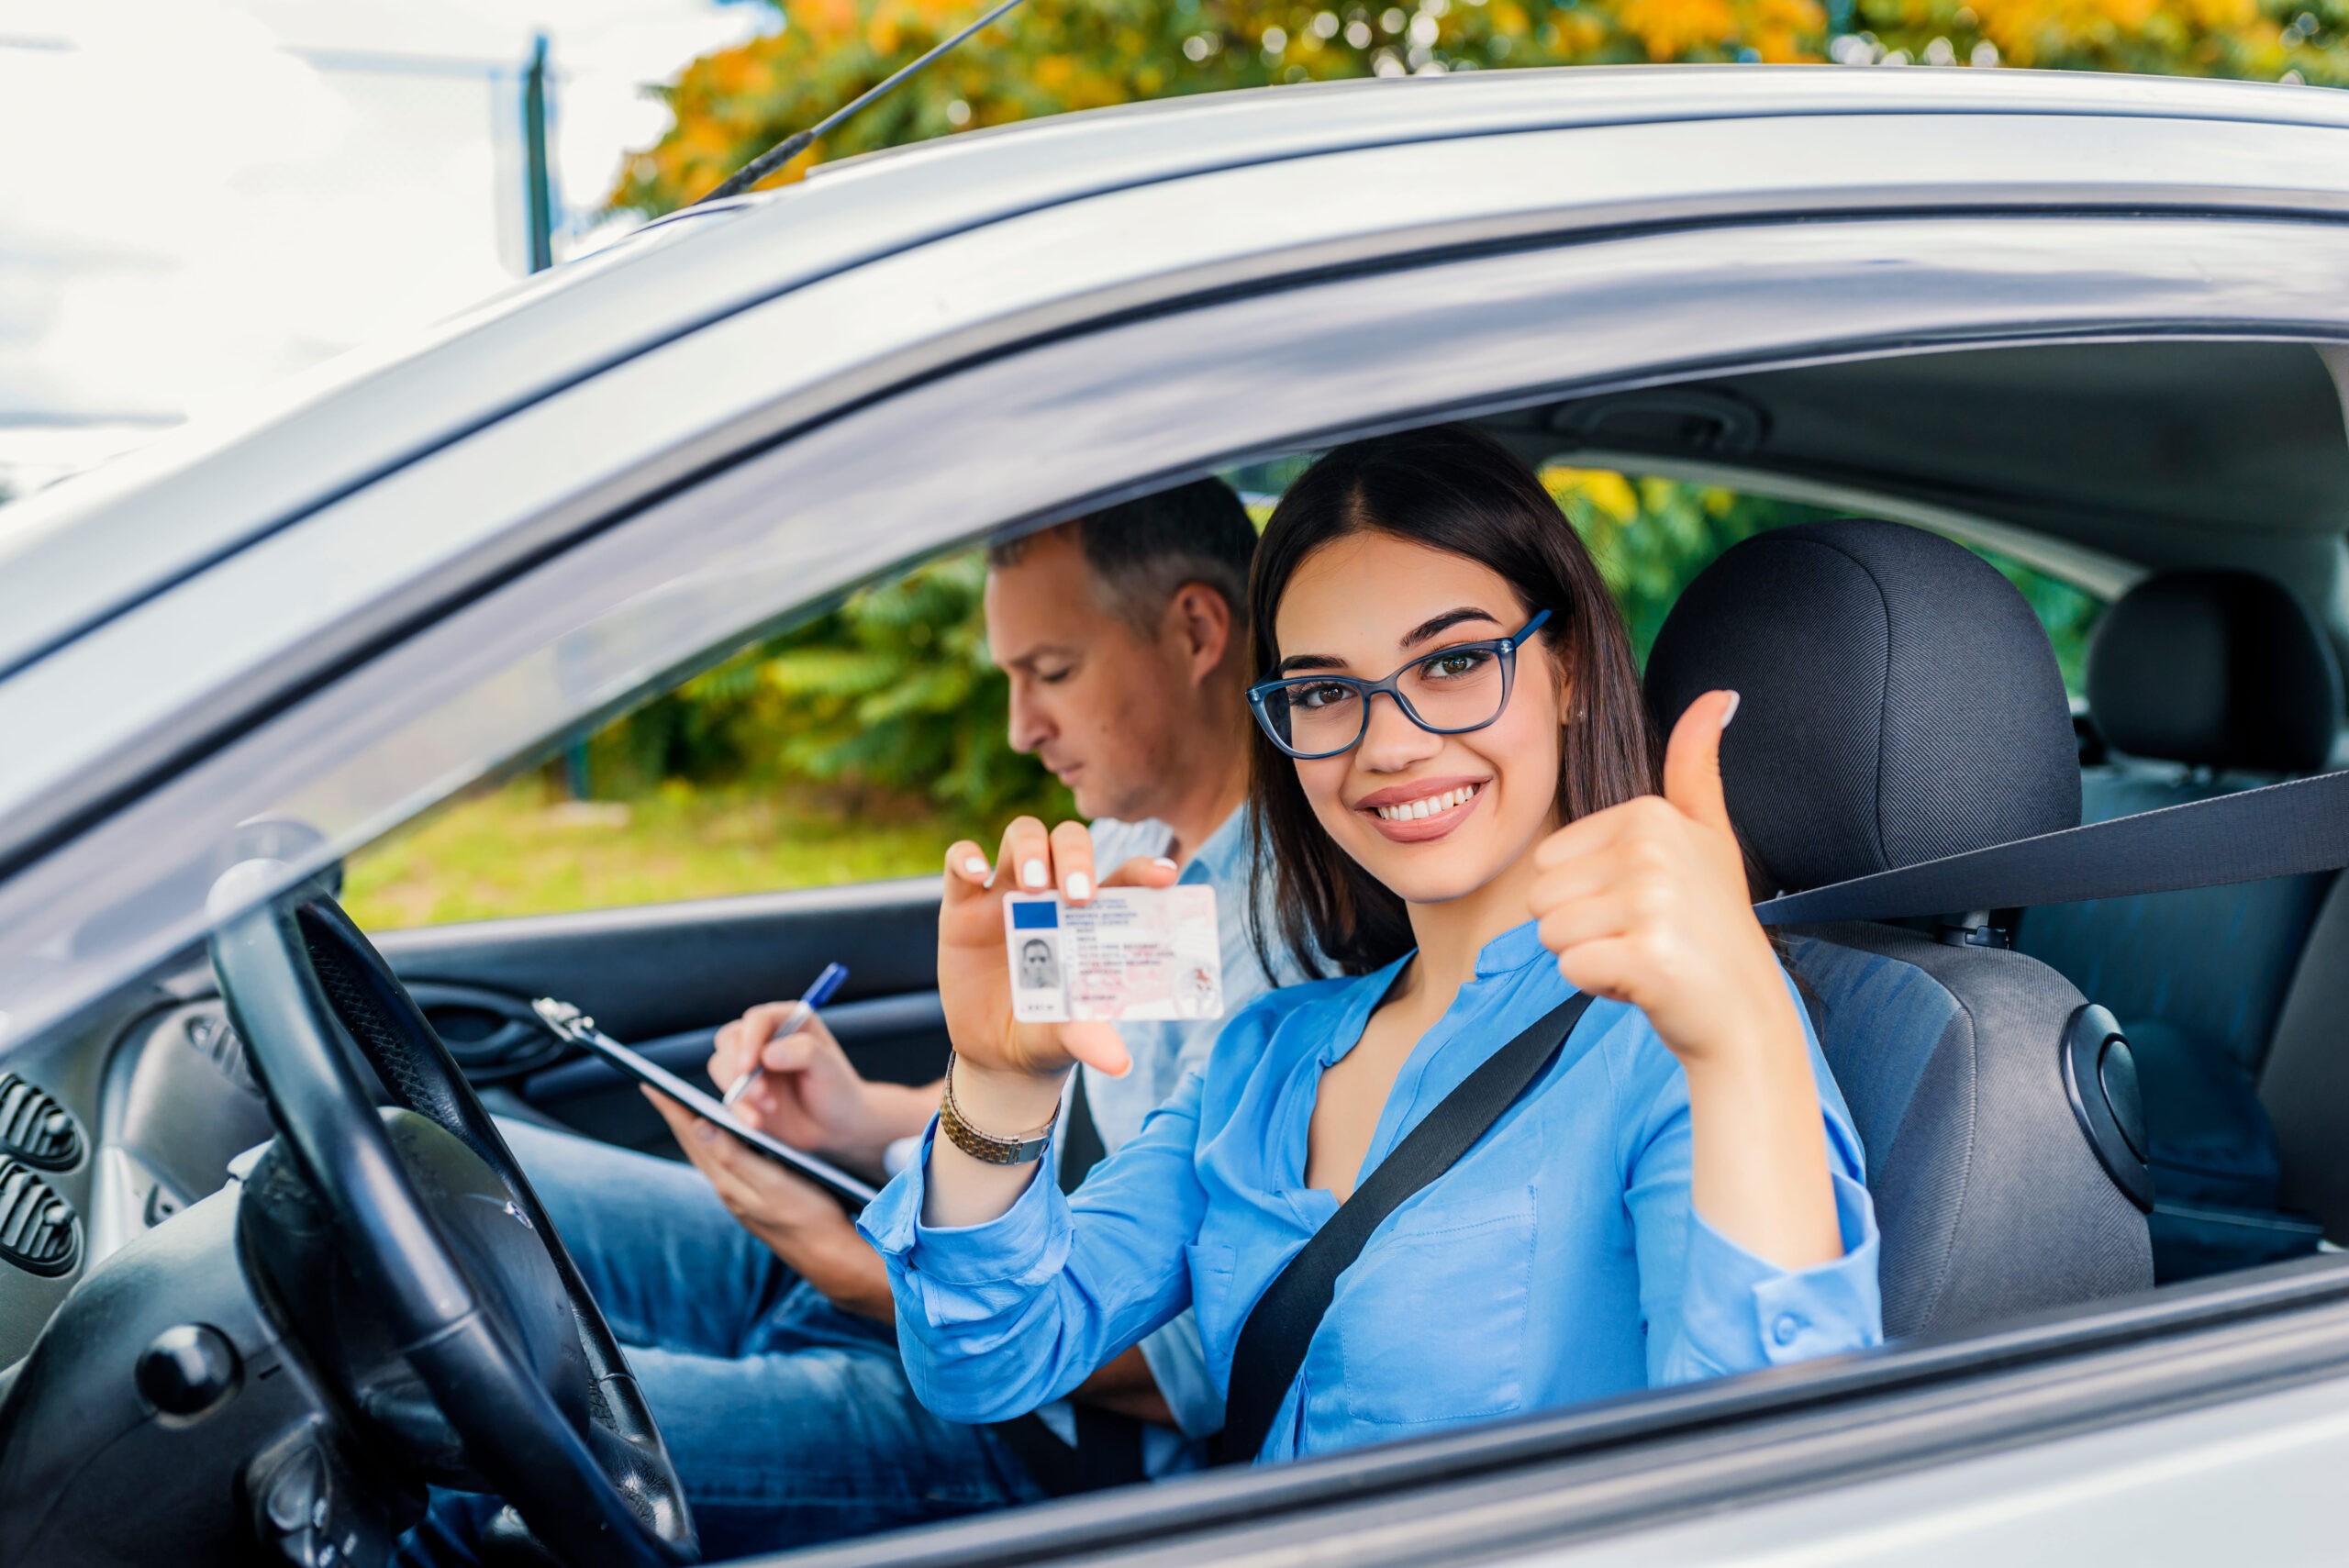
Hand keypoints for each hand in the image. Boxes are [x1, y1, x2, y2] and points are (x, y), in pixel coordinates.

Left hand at [643, 1088, 894, 1320]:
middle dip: (675, 1114)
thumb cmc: (809, 1216)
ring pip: (707, 1154)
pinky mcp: (752, 1198)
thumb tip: (701, 1127)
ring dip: (693, 1128)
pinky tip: (722, 1137)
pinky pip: (723, 1162)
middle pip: (694, 1144)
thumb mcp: (774, 1184)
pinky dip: (715, 1142)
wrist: (829, 1255)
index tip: (650, 1083)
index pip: (693, 1136)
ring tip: (682, 1106)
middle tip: (658, 1088)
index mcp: (728, 1181)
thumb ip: (736, 1157)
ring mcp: (738, 1196)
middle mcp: (727, 1189)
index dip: (672, 1108)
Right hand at [709, 1005, 897, 1175]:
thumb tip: (767, 1054)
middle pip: (730, 1039)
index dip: (749, 1040)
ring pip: (722, 1065)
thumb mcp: (829, 1069)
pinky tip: (757, 1123)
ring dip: (740, 1090)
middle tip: (761, 1094)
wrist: (836, 1126)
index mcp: (789, 1020)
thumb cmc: (838, 1090)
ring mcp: (751, 1063)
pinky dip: (739, 1109)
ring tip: (770, 1108)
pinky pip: (728, 1094)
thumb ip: (804, 1053)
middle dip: (739, 1068)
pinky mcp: (743, 1090)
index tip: (749, 1067)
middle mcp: (766, 1037)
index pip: (758, 1019)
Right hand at [936, 817, 1177, 1120]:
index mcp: (1092, 917)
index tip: (1164, 876)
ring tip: (1031, 888)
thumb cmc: (1047, 1033)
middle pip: (1068, 842)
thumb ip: (1091, 1038)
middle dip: (1077, 857)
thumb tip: (1120, 1064)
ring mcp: (1007, 894)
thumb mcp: (1069, 1037)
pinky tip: (975, 871)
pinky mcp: (963, 906)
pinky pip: (959, 862)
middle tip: (1079, 895)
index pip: (1123, 876)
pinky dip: (964, 856)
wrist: (995, 1056)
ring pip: (1022, 836)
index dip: (1143, 869)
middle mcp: (1052, 895)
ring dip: (1030, 849)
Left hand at [1527, 689, 1788, 1068]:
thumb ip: (1696, 767)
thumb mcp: (1708, 835)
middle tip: (1642, 935)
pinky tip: (1644, 982)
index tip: (1644, 906)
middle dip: (1582, 926)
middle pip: (1541, 895)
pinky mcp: (1647, 958)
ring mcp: (1653, 904)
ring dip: (1588, 955)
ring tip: (1643, 954)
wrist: (1745, 1014)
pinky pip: (1570, 969)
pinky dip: (1599, 984)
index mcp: (1652, 816)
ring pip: (1549, 933)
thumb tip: (1720, 695)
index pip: (1549, 859)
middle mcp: (1653, 851)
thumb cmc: (1713, 927)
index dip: (1587, 893)